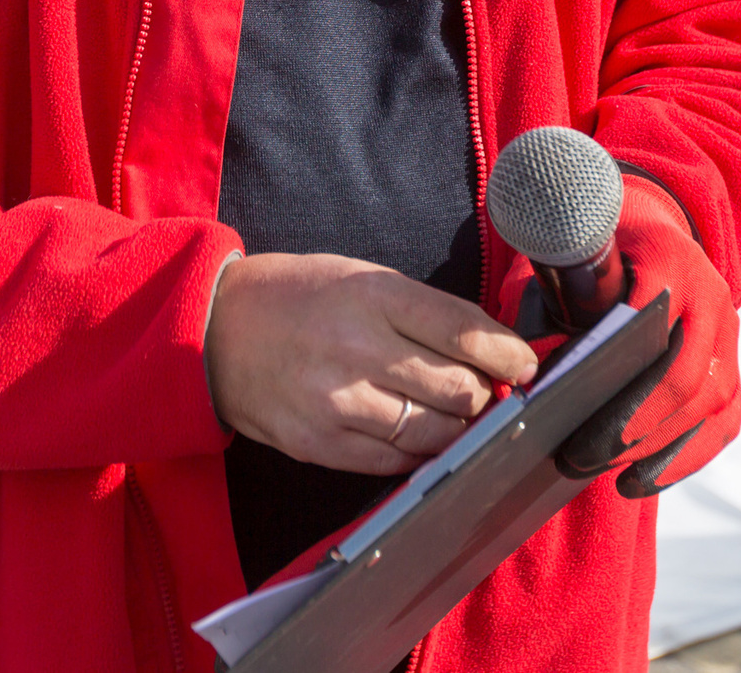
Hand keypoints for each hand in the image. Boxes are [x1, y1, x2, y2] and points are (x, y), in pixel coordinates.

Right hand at [204, 253, 537, 475]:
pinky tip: (415, 433)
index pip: (463, 332)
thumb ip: (423, 313)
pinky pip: (396, 462)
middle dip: (485, 393)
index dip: (508, 354)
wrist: (214, 331)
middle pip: (459, 389)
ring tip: (450, 412)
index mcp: (371, 295)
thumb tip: (490, 354)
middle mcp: (357, 348)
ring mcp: (338, 402)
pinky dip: (419, 452)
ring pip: (435, 433)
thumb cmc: (297, 298)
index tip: (525, 364)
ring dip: (456, 427)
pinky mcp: (321, 445)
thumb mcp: (360, 278)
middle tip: (484, 388)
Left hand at [555, 178, 738, 497]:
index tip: (577, 412)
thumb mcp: (570, 263)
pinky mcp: (732, 367)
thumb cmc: (595, 257)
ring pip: (710, 404)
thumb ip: (558, 308)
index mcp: (669, 259)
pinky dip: (684, 458)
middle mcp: (711, 295)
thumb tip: (532, 372)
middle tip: (580, 456)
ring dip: (659, 450)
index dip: (620, 376)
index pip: (652, 326)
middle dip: (633, 425)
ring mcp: (729, 334)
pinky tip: (641, 481)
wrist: (648, 238)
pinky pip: (722, 422)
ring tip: (608, 476)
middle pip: (685, 376)